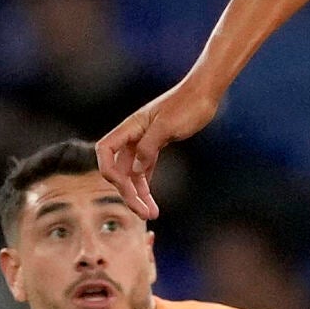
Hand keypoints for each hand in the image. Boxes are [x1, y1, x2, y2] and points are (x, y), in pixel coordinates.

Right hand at [96, 79, 220, 219]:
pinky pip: (145, 169)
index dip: (108, 171)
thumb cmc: (187, 105)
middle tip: (144, 214)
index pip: (105, 151)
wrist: (204, 94)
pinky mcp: (157, 146)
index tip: (122, 188)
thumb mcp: (168, 126)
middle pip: (120, 168)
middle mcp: (133, 135)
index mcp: (130, 127)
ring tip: (151, 214)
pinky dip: (147, 185)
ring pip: (133, 172)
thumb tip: (134, 171)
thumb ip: (149, 147)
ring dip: (139, 194)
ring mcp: (144, 141)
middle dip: (128, 192)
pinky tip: (151, 200)